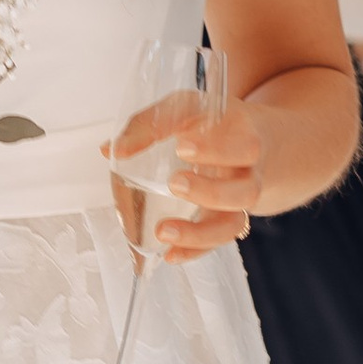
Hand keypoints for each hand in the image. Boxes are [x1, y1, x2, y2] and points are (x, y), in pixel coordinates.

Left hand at [151, 108, 266, 261]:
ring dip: (200, 234)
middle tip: (174, 183)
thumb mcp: (185, 109)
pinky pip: (217, 242)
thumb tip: (113, 150)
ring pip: (234, 224)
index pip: (243, 144)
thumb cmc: (210, 123)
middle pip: (246, 190)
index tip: (182, 146)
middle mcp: (248, 172)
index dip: (216, 150)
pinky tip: (169, 253)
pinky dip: (194, 251)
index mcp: (244, 137)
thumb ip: (150, 124)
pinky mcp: (226, 219)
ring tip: (163, 231)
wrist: (249, 138)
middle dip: (210, 192)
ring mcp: (239, 199)